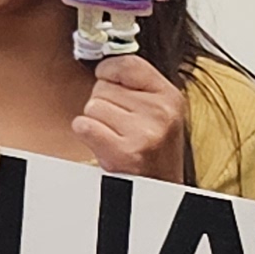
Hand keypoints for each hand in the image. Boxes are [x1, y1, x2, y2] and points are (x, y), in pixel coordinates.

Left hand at [71, 57, 189, 181]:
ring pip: (92, 106)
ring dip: (96, 122)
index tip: (108, 81)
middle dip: (104, 104)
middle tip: (119, 125)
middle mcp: (160, 112)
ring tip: (115, 137)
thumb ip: (137, 85)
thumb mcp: (160, 111)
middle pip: (103, 86)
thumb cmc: (153, 150)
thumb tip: (101, 62)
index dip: (109, 72)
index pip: (127, 63)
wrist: (160, 191)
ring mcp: (143, 132)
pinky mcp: (124, 152)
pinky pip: (84, 125)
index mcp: (170, 97)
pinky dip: (86, 133)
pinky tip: (103, 143)